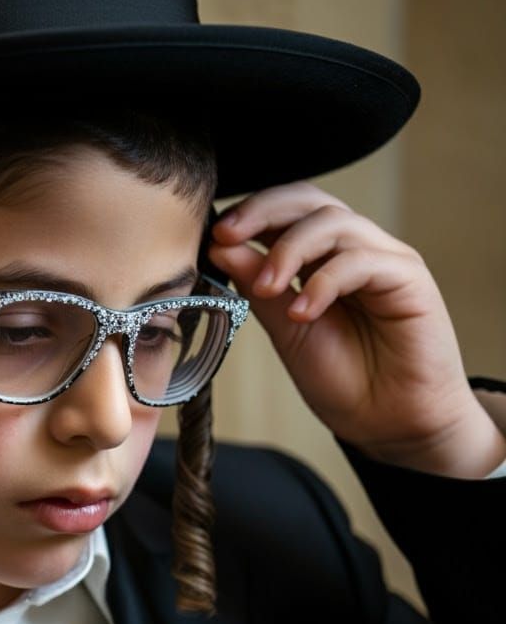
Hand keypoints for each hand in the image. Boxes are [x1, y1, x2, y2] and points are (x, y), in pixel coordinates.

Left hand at [208, 182, 505, 477]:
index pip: (286, 210)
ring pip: (334, 223)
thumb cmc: (342, 378)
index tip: (213, 234)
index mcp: (321, 257)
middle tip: (226, 235)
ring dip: (289, 251)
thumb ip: (257, 286)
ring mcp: (383, 259)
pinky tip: (303, 312)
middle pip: (310, 201)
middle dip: (262, 212)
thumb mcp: (285, 329)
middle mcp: (354, 249)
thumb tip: (220, 246)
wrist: (387, 423)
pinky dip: (323, 282)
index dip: (250, 213)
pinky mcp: (408, 278)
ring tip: (266, 290)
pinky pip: (361, 261)